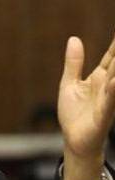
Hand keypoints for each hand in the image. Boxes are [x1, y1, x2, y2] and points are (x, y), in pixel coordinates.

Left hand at [59, 35, 114, 179]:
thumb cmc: (73, 114)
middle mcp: (108, 85)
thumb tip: (74, 39)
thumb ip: (74, 63)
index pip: (112, 54)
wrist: (74, 140)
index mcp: (100, 77)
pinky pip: (110, 100)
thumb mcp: (69, 85)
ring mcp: (108, 98)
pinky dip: (113, 90)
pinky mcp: (104, 113)